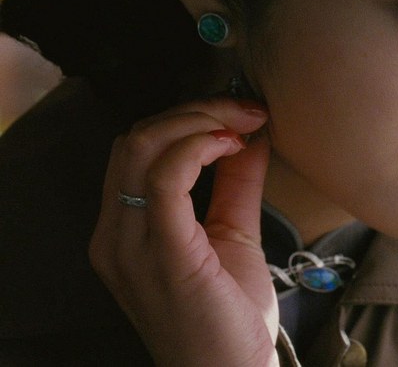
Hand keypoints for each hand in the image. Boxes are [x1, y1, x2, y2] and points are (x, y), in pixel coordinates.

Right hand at [89, 98, 278, 365]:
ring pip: (144, 147)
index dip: (188, 117)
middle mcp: (116, 235)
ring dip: (199, 120)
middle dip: (195, 110)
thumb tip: (251, 134)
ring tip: (244, 123)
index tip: (242, 112)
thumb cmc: (230, 317)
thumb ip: (237, 184)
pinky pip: (165, 178)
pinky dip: (198, 146)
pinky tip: (232, 144)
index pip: (139, 149)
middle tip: (247, 110)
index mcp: (126, 230)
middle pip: (137, 138)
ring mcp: (131, 245)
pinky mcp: (162, 253)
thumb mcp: (233, 234)